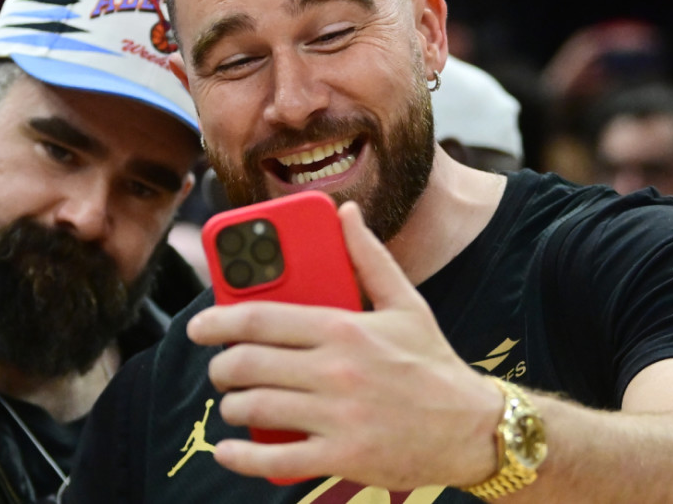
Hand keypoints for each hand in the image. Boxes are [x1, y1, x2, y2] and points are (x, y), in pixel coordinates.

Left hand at [187, 202, 502, 489]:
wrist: (474, 429)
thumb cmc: (434, 364)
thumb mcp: (407, 304)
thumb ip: (369, 258)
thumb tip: (345, 213)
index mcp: (345, 327)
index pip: (260, 318)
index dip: (217, 321)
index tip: (198, 327)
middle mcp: (336, 370)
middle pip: (248, 364)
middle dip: (221, 367)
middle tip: (221, 369)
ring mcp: (338, 416)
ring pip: (254, 408)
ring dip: (231, 407)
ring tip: (235, 403)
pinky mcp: (342, 456)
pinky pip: (275, 458)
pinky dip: (241, 457)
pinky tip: (228, 451)